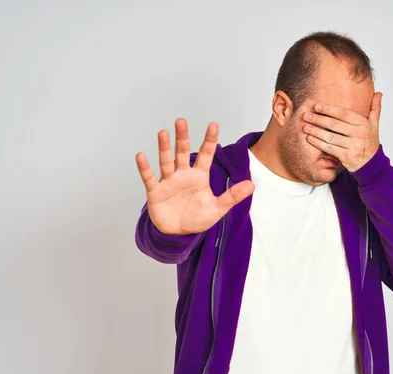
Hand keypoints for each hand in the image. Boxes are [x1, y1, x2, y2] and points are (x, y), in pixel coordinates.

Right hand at [135, 119, 254, 234]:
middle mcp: (183, 175)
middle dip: (182, 137)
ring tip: (163, 132)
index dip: (209, 140)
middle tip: (181, 121)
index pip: (205, 154)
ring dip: (164, 148)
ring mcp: (168, 181)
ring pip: (166, 161)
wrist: (178, 234)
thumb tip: (252, 185)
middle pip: (182, 152)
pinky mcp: (156, 191)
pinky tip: (141, 156)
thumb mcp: (218, 208)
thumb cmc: (197, 218)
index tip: (213, 124)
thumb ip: (233, 196)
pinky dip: (145, 168)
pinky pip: (149, 178)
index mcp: (199, 176)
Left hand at [302, 92, 382, 171]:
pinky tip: (310, 138)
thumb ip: (375, 109)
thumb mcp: (374, 126)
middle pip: (335, 124)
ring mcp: (353, 146)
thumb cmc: (370, 143)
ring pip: (330, 136)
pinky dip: (318, 143)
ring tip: (305, 126)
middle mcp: (360, 134)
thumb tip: (379, 93)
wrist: (371, 164)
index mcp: (364, 124)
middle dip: (319, 119)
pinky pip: (329, 148)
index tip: (317, 106)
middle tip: (306, 115)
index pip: (344, 114)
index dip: (329, 109)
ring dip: (316, 131)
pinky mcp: (346, 156)